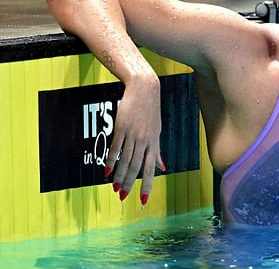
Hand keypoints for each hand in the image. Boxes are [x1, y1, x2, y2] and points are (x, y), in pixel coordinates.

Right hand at [105, 74, 164, 204]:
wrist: (144, 88)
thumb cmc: (151, 110)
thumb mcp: (157, 131)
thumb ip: (157, 151)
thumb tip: (163, 167)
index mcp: (154, 142)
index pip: (151, 168)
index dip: (148, 184)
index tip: (144, 200)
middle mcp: (145, 140)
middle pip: (137, 167)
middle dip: (130, 183)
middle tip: (124, 197)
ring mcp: (133, 134)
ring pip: (126, 159)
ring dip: (119, 176)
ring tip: (115, 188)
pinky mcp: (122, 127)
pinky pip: (116, 148)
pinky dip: (111, 161)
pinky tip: (106, 171)